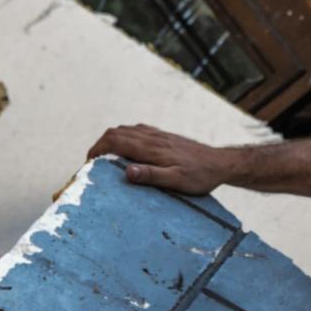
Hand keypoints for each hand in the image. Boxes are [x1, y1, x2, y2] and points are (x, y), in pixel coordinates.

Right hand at [87, 124, 229, 194]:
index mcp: (151, 148)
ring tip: (106, 156)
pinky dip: (126, 136)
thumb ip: (151, 175)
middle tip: (93, 161)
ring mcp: (160, 135)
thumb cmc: (200, 176)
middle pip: (117, 132)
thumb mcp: (177, 181)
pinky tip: (128, 147)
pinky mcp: (166, 137)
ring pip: (127, 129)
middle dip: (100, 144)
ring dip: (112, 139)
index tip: (89, 162)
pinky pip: (139, 130)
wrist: (222, 164)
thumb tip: (126, 172)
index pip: (115, 141)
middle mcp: (153, 137)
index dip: (97, 149)